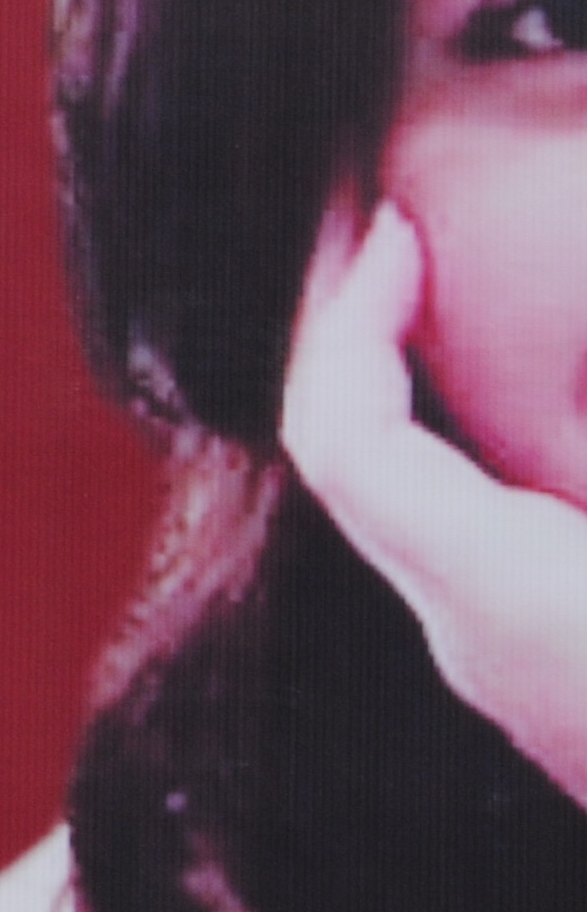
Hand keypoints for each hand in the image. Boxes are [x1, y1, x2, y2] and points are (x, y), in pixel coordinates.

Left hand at [284, 201, 586, 806]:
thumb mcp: (583, 570)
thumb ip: (569, 456)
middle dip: (358, 336)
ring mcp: (509, 674)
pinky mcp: (550, 686)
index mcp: (509, 600)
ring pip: (405, 501)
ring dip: (415, 386)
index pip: (348, 441)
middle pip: (354, 463)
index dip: (349, 319)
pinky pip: (466, 539)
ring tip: (448, 283)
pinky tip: (527, 389)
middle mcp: (476, 643)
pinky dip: (472, 448)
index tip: (397, 225)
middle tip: (390, 225)